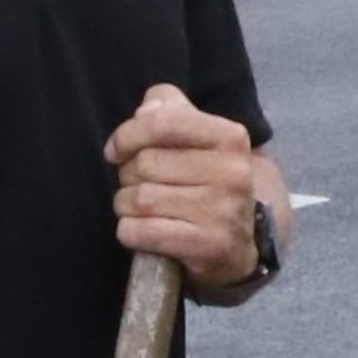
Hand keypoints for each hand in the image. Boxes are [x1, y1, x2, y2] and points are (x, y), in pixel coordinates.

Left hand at [106, 84, 259, 291]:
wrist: (241, 243)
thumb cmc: (207, 182)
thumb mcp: (198, 138)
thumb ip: (169, 110)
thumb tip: (145, 110)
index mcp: (230, 138)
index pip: (163, 122)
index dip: (127, 136)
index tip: (115, 151)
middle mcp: (232, 173)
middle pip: (146, 163)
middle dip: (128, 176)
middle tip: (138, 185)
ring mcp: (222, 212)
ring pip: (141, 199)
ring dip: (126, 206)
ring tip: (140, 209)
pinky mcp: (209, 246)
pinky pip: (143, 232)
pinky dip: (130, 232)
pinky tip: (141, 231)